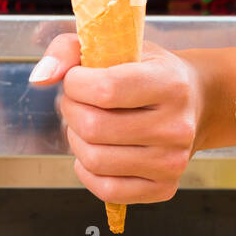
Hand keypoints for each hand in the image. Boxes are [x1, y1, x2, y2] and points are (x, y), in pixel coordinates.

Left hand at [28, 35, 204, 206]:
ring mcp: (172, 161)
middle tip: (78, 102)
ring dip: (77, 140)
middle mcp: (178, 126)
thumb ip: (70, 50)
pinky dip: (87, 171)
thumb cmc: (149, 71)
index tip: (78, 78)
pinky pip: (107, 190)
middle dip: (72, 111)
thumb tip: (40, 77)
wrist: (196, 102)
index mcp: (170, 84)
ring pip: (95, 160)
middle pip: (94, 128)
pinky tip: (95, 150)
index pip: (105, 89)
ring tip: (87, 125)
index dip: (75, 83)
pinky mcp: (165, 187)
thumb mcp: (117, 46)